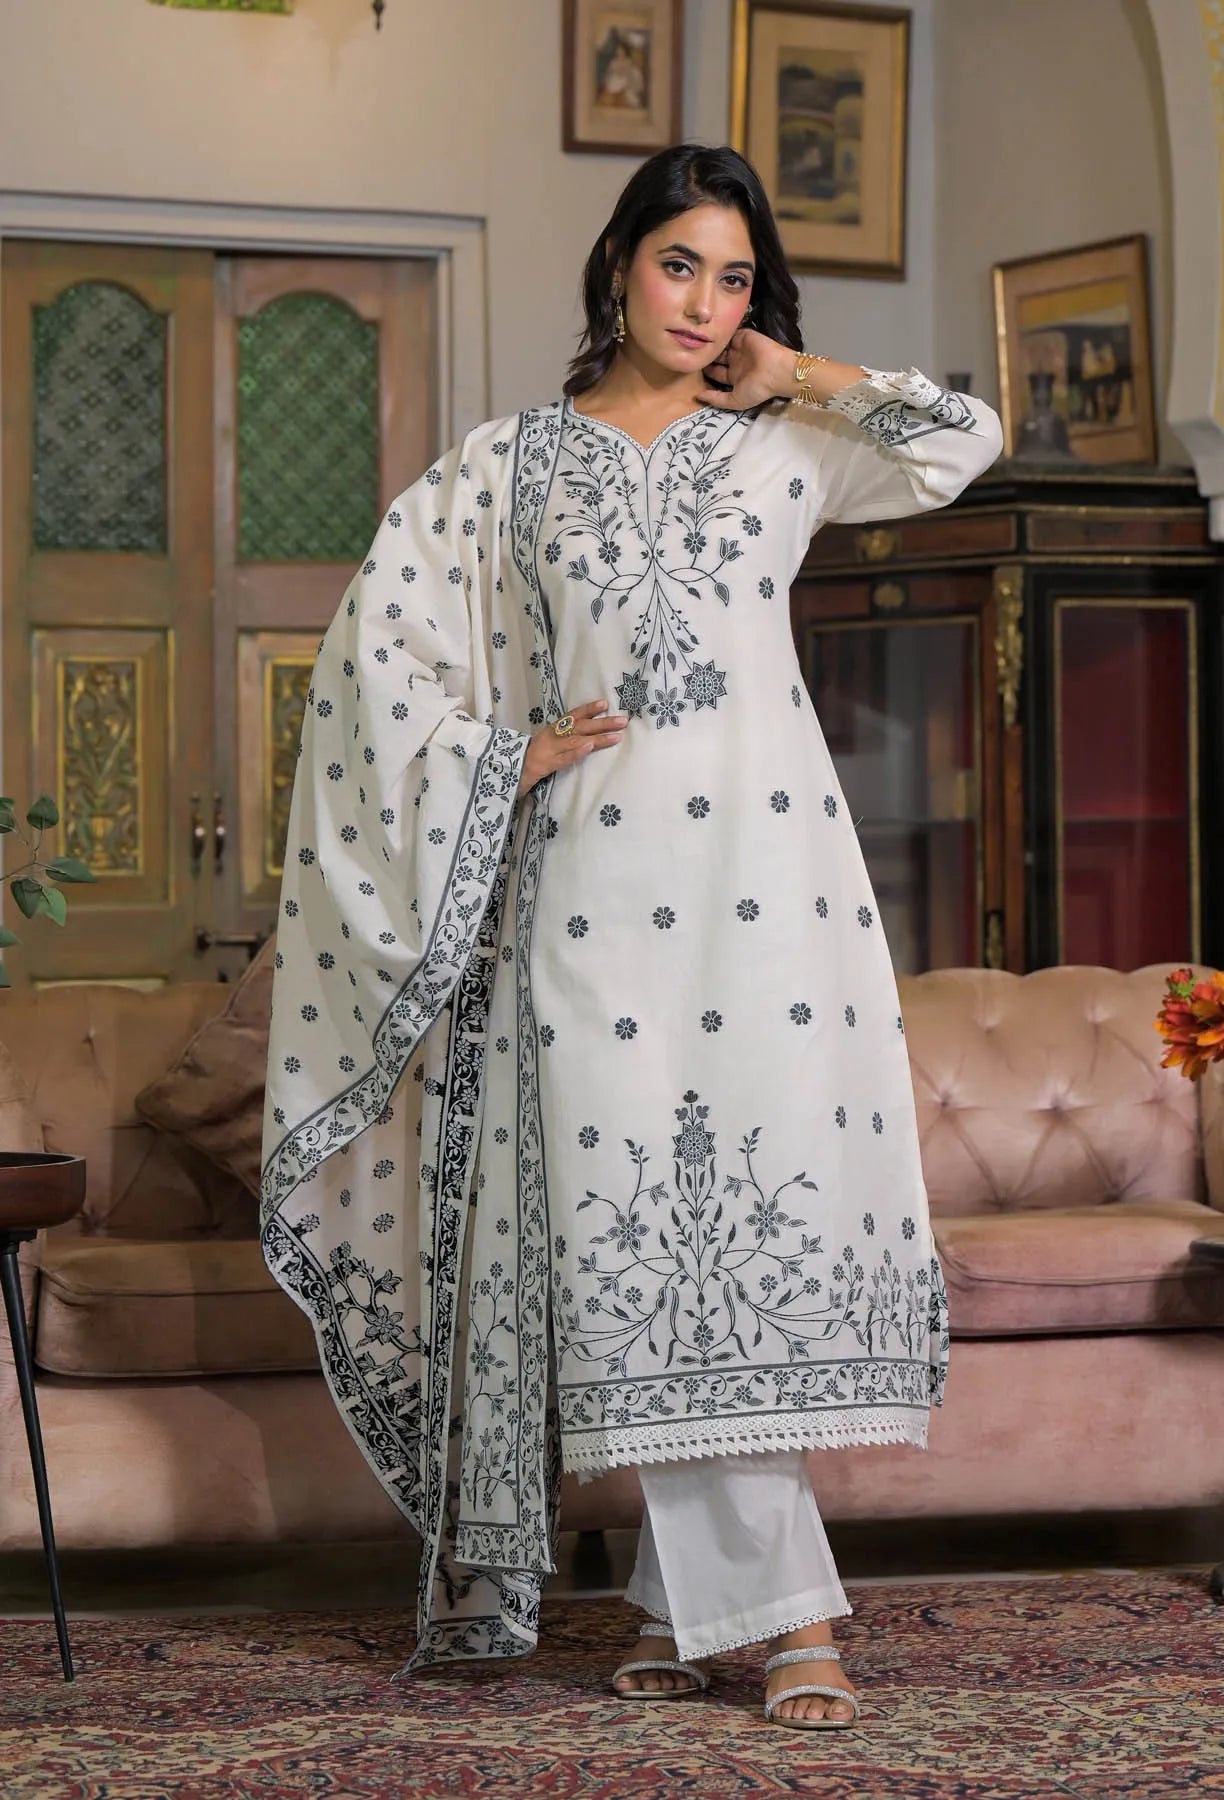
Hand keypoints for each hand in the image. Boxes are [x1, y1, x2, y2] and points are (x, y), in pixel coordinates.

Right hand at [517, 699, 626, 799]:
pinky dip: (577, 752)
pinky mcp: (546, 764)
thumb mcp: (549, 743)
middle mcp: (552, 736)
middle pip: (580, 727)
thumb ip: (564, 737)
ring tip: (615, 736)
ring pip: (576, 740)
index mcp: (553, 729)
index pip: (573, 716)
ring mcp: (550, 750)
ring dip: (597, 737)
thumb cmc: (533, 758)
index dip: (589, 709)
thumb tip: (588, 732)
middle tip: (623, 721)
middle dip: (602, 723)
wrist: (511, 772)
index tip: (605, 703)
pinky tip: (589, 747)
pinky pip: (564, 758)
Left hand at [697, 331, 866, 410]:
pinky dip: (719, 334)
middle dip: (705, 357)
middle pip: (716, 358)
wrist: (777, 371)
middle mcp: (736, 362)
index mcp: (734, 377)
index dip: (705, 372)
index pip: (715, 373)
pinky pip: (728, 334)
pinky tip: (706, 334)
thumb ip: (716, 399)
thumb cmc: (758, 388)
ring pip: (720, 346)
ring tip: (695, 343)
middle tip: (690, 354)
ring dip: (710, 345)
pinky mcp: (743, 336)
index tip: (690, 370)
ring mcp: (739, 348)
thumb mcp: (735, 400)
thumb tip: (697, 397)